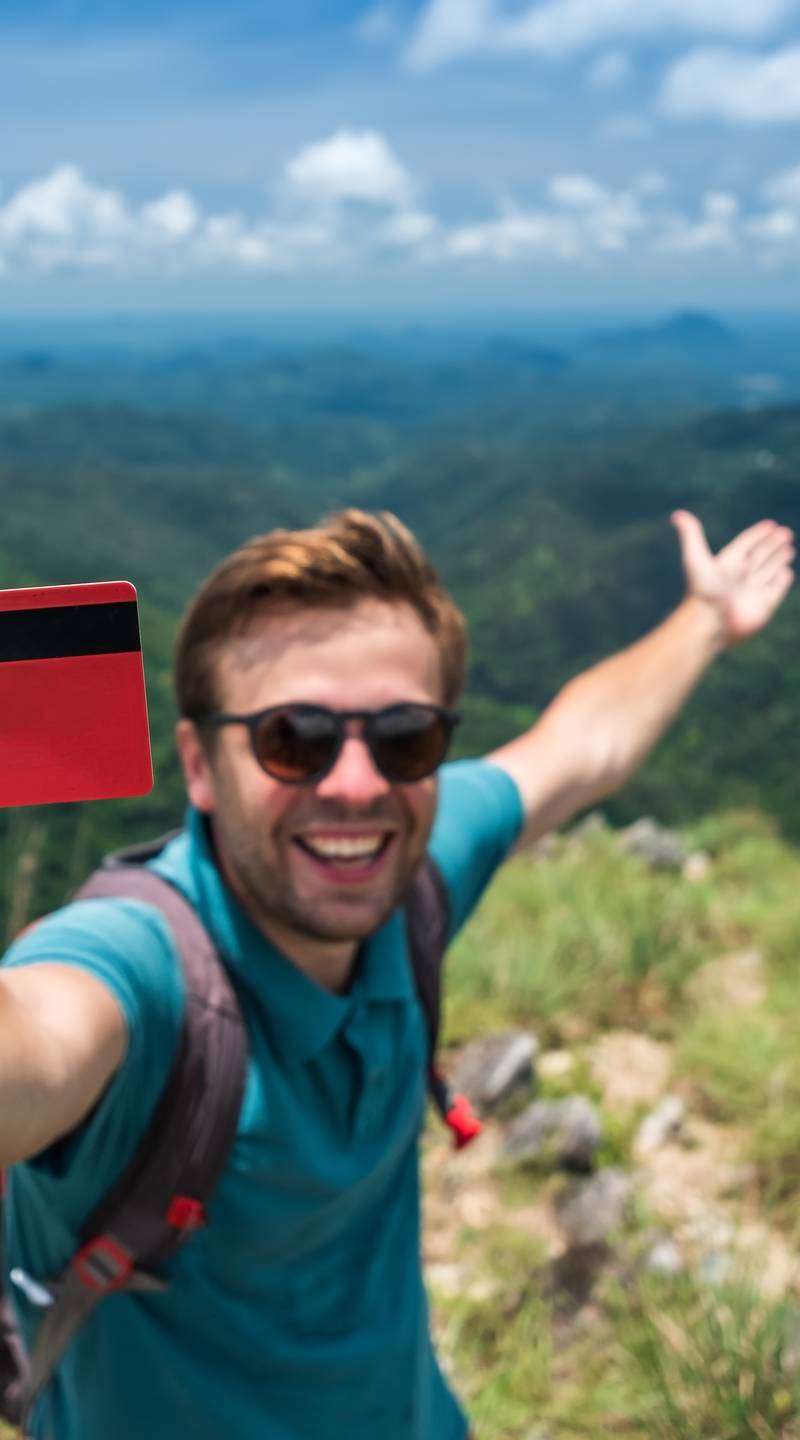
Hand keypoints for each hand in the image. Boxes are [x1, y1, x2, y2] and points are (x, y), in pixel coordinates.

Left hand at [671, 510, 794, 644]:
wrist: (709, 624)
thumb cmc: (702, 591)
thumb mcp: (696, 559)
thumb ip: (691, 535)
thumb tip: (677, 515)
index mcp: (728, 563)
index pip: (746, 544)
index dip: (758, 534)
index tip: (771, 524)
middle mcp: (740, 577)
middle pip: (760, 556)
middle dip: (773, 544)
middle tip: (786, 533)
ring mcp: (752, 592)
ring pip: (769, 571)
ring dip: (779, 559)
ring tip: (789, 548)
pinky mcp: (763, 607)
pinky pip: (775, 590)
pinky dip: (782, 581)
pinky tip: (787, 571)